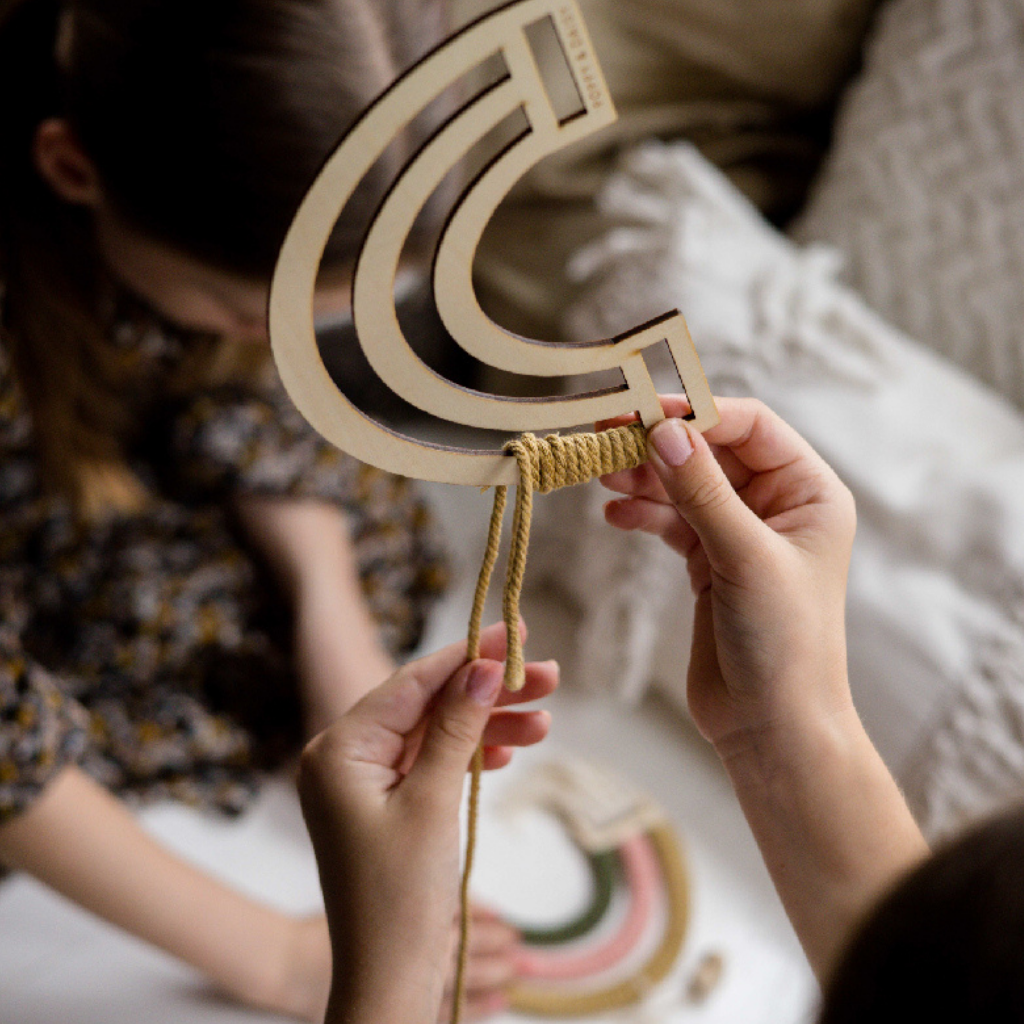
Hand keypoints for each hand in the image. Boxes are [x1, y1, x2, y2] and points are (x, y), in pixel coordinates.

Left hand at [298, 622, 557, 1023]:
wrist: (389, 980)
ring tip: (544, 719)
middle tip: (545, 676)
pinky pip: (433, 763)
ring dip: (488, 725)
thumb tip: (480, 669)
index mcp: (337, 751)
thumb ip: (456, 729)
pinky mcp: (386, 804)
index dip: (463, 656)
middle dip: (486, 692)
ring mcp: (364, 782)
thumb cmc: (399, 899)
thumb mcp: (433, 803)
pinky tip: (511, 748)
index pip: (409, 684)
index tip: (509, 634)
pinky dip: (472, 755)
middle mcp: (344, 758)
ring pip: (435, 733)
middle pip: (426, 705)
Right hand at [601, 396, 855, 758]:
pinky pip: (672, 521)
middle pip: (710, 451)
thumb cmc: (784, 644)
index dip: (697, 413)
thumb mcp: (745, 557)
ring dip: (645, 479)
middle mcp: (777, 506)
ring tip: (604, 478)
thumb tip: (661, 430)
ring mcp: (740, 534)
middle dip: (660, 446)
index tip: (643, 413)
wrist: (772, 728)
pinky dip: (644, 515)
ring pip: (685, 485)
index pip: (748, 426)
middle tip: (606, 439)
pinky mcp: (710, 564)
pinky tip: (616, 516)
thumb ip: (702, 491)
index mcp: (809, 493)